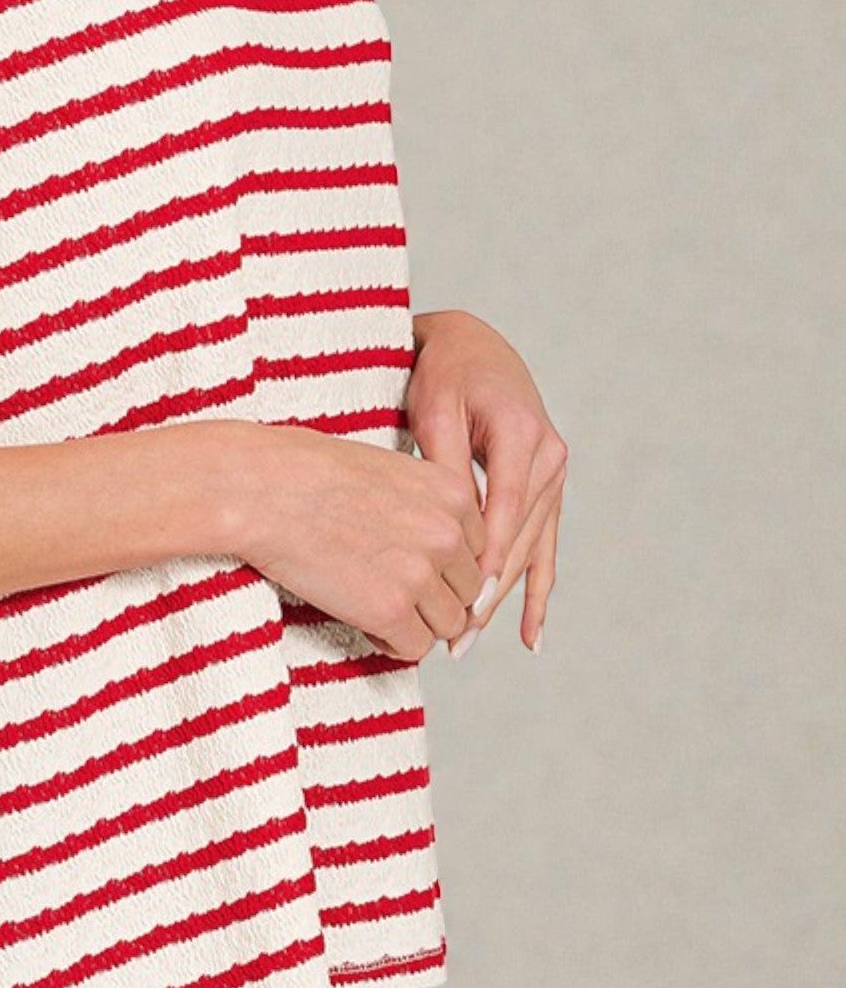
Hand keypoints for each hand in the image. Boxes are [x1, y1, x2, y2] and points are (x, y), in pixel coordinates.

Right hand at [225, 420, 490, 662]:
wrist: (260, 488)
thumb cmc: (306, 472)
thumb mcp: (388, 471)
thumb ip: (425, 507)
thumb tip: (435, 553)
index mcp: (452, 491)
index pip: (479, 549)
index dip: (446, 564)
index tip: (413, 565)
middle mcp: (447, 533)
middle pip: (469, 590)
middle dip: (435, 596)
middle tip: (392, 590)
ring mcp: (421, 574)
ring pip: (448, 624)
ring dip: (416, 622)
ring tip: (375, 605)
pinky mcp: (389, 610)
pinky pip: (415, 648)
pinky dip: (391, 641)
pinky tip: (363, 620)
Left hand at [406, 309, 567, 654]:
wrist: (471, 346)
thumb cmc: (442, 374)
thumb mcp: (434, 411)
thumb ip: (444, 466)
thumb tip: (450, 526)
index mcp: (522, 433)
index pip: (505, 509)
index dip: (487, 558)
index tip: (463, 601)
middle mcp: (548, 456)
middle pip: (520, 538)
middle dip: (489, 592)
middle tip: (455, 638)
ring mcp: (553, 475)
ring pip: (531, 549)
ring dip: (504, 599)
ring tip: (468, 641)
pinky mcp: (546, 488)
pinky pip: (543, 546)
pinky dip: (535, 590)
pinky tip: (530, 636)